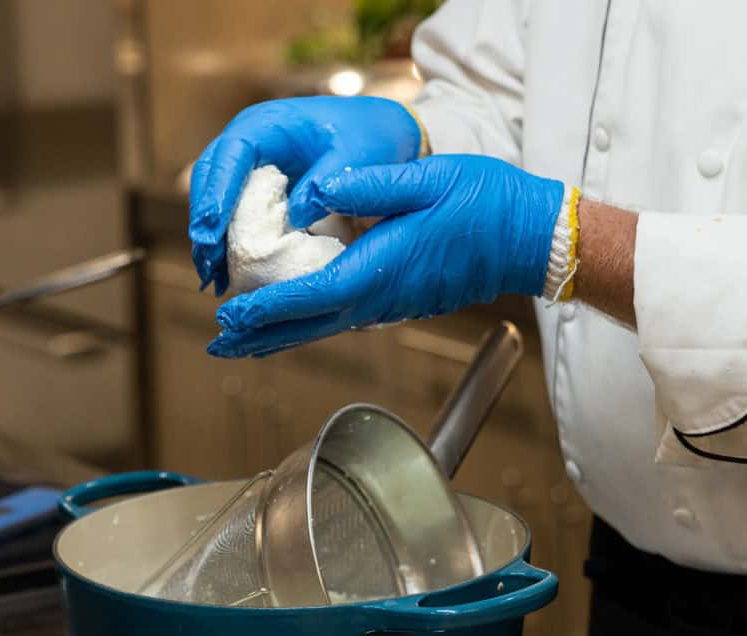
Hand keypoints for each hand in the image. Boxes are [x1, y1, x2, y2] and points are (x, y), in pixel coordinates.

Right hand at [189, 96, 421, 294]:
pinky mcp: (254, 190)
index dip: (216, 192)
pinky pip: (229, 215)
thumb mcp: (356, 156)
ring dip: (209, 240)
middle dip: (203, 222)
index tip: (210, 231)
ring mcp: (247, 166)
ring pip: (212, 199)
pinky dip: (225, 244)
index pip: (230, 154)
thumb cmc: (370, 139)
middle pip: (209, 178)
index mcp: (268, 124)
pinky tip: (225, 276)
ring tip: (212, 279)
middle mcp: (249, 143)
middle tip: (207, 264)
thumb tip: (295, 217)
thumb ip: (327, 182)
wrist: (380, 137)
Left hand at [208, 155, 563, 357]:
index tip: (229, 316)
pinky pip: (342, 320)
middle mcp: (380, 297)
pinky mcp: (398, 301)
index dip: (266, 308)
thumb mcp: (425, 178)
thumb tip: (316, 190)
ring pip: (323, 328)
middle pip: (308, 326)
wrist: (528, 238)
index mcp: (380, 268)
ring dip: (279, 336)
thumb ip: (369, 185)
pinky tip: (293, 322)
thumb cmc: (483, 204)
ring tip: (242, 342)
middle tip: (218, 345)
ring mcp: (389, 305)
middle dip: (259, 336)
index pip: (310, 295)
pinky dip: (308, 326)